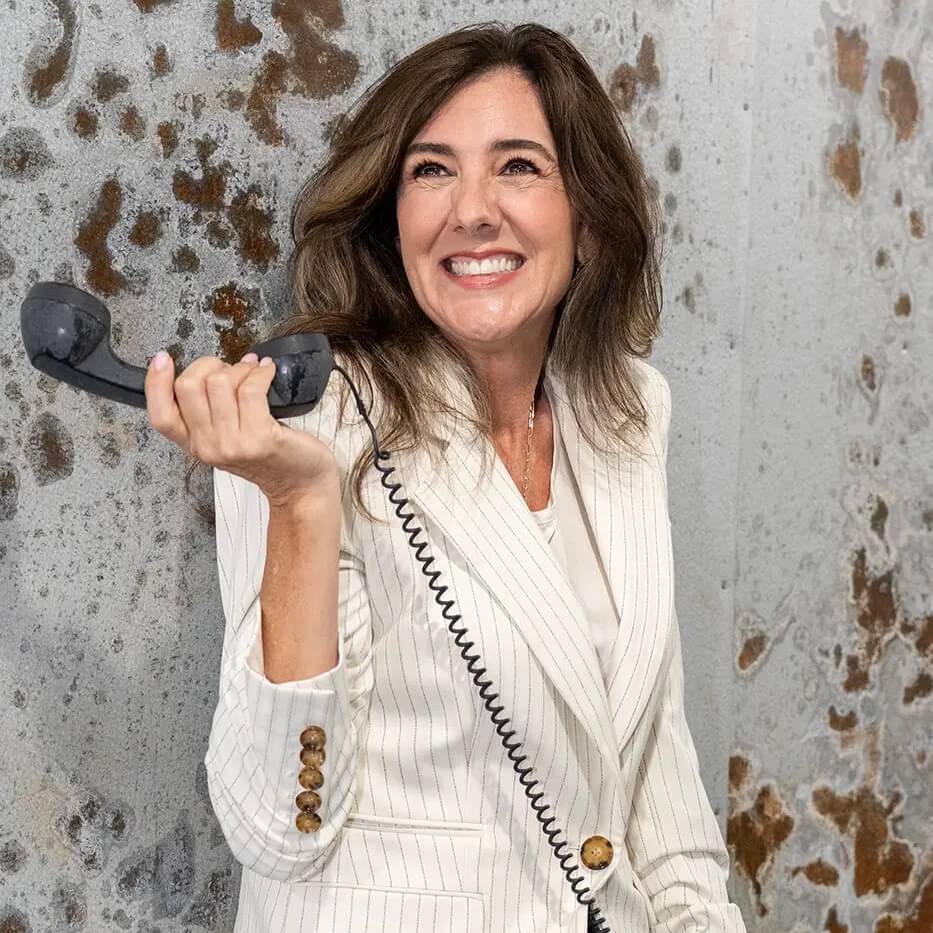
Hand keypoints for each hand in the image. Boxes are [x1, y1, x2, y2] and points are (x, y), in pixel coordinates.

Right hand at [144, 350, 339, 509]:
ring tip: (254, 371)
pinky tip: (268, 371)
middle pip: (188, 386)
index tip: (163, 359)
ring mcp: (232, 444)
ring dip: (241, 368)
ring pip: (220, 382)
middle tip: (231, 368)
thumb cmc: (269, 456)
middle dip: (210, 364)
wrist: (301, 484)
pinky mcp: (260, 438)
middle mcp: (208, 447)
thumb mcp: (227, 439)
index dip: (155, 382)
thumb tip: (208, 369)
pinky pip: (251, 388)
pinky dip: (261, 372)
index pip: (160, 415)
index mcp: (194, 445)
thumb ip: (208, 414)